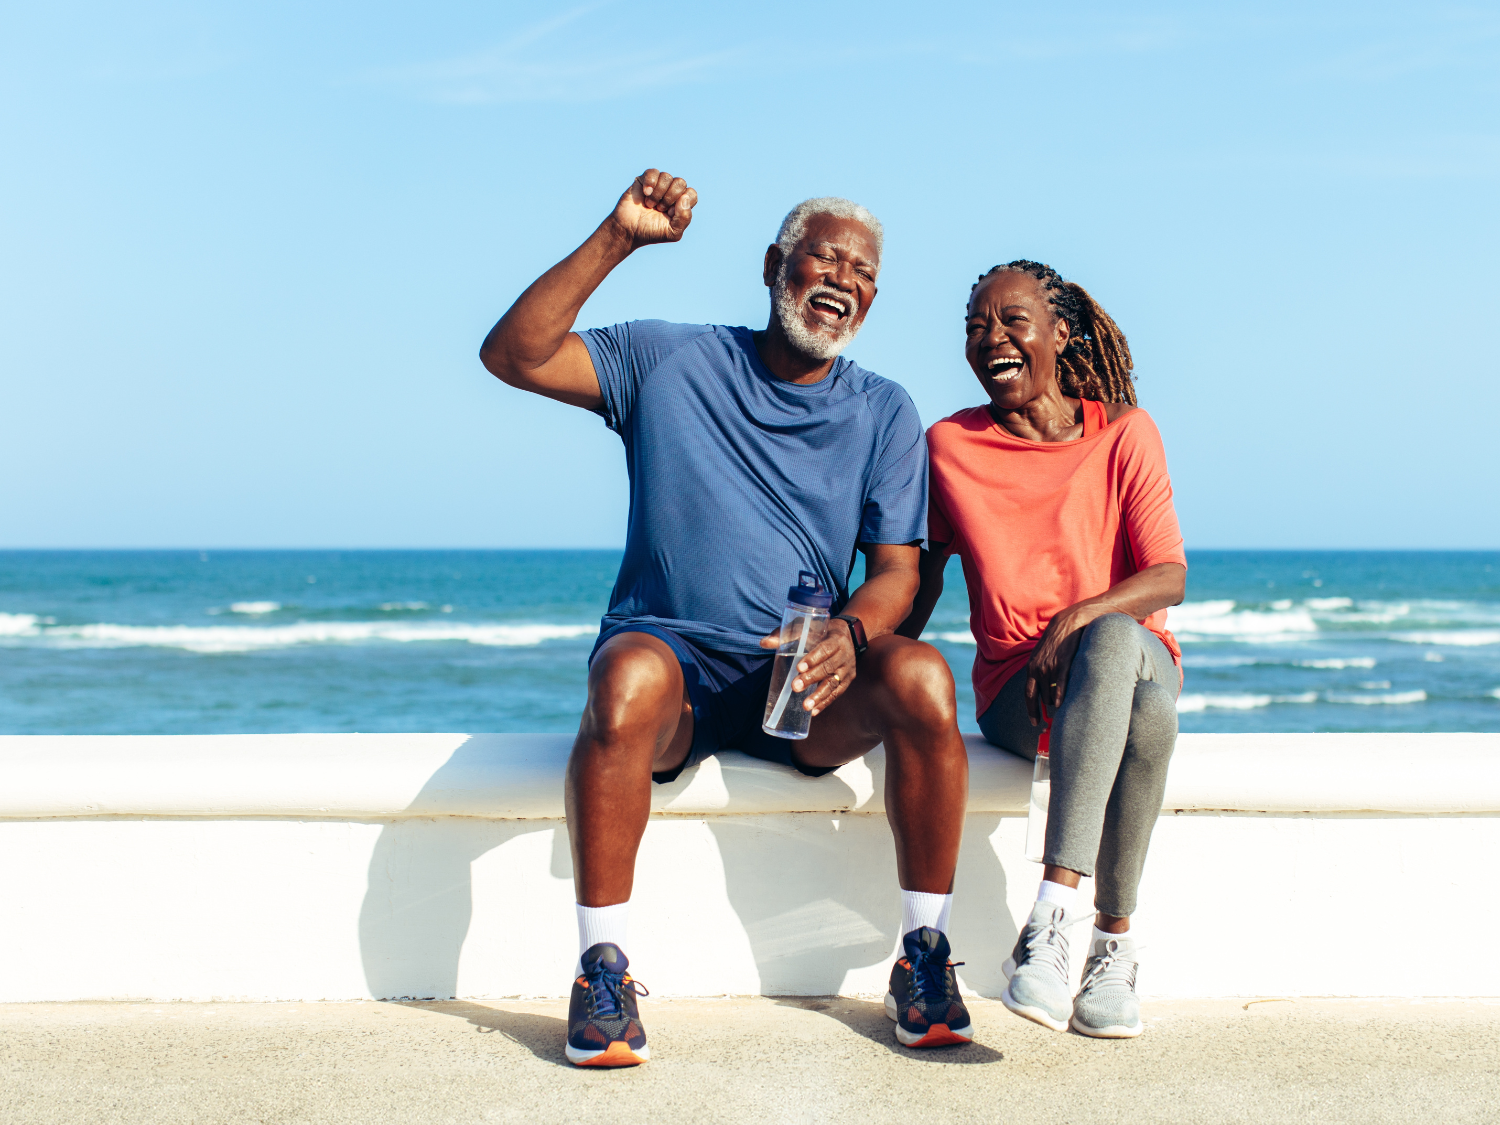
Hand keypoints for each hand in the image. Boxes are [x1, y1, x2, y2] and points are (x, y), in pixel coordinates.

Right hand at [608, 168, 696, 249]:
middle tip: (659, 209)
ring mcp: (658, 185)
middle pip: (681, 182)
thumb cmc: (651, 232)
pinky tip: (645, 193)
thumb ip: (685, 218)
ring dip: (658, 193)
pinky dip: (650, 183)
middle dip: (670, 198)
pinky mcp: (644, 180)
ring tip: (650, 205)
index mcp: (680, 204)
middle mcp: (671, 192)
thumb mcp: (673, 233)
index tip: (671, 213)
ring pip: (666, 177)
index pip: (691, 194)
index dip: (682, 203)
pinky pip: (653, 172)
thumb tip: (684, 197)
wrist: (628, 230)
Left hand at [759, 619, 857, 716]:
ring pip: (834, 684)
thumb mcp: (807, 628)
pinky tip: (813, 711)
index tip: (799, 667)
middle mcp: (844, 655)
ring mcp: (847, 670)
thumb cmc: (821, 631)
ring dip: (819, 696)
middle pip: (828, 668)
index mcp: (835, 640)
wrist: (848, 635)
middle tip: (796, 687)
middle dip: (812, 679)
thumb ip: (786, 635)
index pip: (825, 649)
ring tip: (806, 706)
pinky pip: (836, 694)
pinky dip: (824, 703)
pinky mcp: (847, 681)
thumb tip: (764, 643)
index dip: (813, 659)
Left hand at [1025, 605, 1117, 725]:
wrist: (1067, 624)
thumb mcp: (1041, 656)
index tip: (1034, 722)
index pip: (1028, 694)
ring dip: (1054, 702)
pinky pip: (1060, 684)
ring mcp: (1050, 666)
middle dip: (1045, 708)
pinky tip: (1060, 704)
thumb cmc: (1055, 642)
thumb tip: (1040, 689)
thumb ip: (1039, 671)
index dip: (1030, 710)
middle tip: (1051, 717)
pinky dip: (1059, 695)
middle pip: (1040, 697)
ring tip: (1061, 707)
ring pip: (1050, 693)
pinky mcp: (1063, 663)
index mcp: (1031, 668)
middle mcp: (1038, 669)